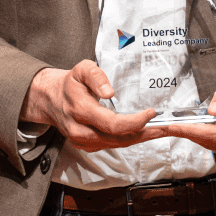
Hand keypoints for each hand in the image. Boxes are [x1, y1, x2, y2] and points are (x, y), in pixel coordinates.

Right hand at [19, 60, 164, 152]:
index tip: (150, 113)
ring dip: (139, 138)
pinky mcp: (87, 145)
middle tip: (165, 127)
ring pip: (117, 144)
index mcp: (80, 110)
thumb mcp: (80, 69)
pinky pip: (112, 145)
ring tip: (159, 130)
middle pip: (118, 138)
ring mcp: (83, 141)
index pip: (112, 123)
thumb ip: (96, 76)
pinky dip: (129, 140)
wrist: (51, 99)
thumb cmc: (70, 83)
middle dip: (144, 133)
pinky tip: (142, 133)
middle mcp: (81, 130)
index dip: (134, 122)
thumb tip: (109, 91)